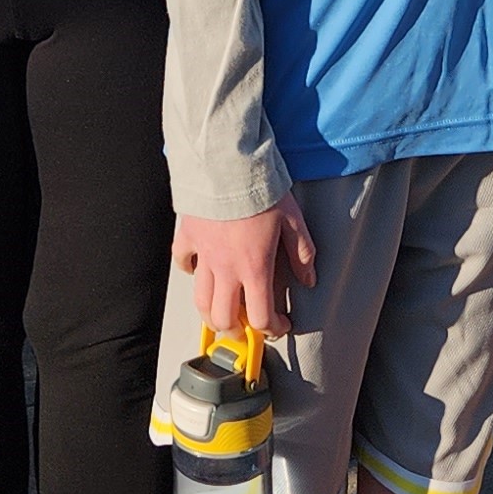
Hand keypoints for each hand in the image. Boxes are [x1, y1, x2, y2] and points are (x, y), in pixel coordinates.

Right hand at [177, 199, 316, 340]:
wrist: (228, 162)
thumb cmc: (262, 189)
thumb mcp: (293, 220)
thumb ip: (302, 253)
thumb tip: (309, 279)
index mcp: (254, 268)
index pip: (261, 316)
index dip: (273, 328)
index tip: (280, 324)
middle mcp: (226, 269)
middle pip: (224, 319)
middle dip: (237, 331)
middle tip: (247, 327)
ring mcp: (204, 255)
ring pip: (200, 301)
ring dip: (211, 313)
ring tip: (222, 312)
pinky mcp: (188, 237)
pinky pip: (183, 263)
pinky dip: (190, 272)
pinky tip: (198, 271)